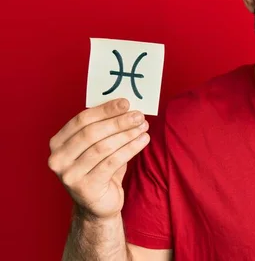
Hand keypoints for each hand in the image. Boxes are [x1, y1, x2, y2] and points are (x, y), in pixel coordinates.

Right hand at [48, 98, 149, 219]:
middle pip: (92, 133)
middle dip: (118, 122)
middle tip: (138, 115)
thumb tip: (126, 106)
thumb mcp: (98, 146)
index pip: (81, 120)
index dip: (105, 110)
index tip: (126, 102)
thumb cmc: (100, 169)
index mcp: (58, 143)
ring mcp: (69, 175)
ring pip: (103, 147)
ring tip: (143, 127)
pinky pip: (112, 162)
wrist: (98, 205)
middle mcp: (58, 159)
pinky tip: (143, 140)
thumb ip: (105, 127)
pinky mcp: (85, 187)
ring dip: (127, 134)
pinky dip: (130, 149)